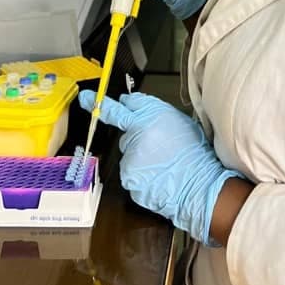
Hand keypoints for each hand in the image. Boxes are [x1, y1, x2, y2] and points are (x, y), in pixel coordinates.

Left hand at [79, 90, 245, 244]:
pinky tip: (155, 176)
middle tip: (148, 140)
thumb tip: (137, 106)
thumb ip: (156, 113)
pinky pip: (130, 171)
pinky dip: (139, 174)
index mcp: (153, 114)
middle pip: (124, 128)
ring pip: (127, 152)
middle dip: (134, 134)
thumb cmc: (195, 155)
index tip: (86, 98)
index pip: (126, 103)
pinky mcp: (128, 175)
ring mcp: (130, 155)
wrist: (198, 186)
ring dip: (138, 156)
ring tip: (161, 164)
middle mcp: (137, 131)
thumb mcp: (182, 122)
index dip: (114, 103)